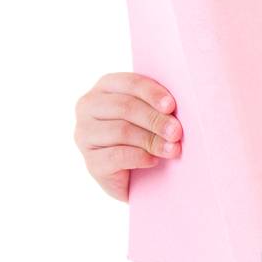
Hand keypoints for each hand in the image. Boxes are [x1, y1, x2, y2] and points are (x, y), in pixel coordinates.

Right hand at [73, 72, 182, 201]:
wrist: (135, 178)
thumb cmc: (146, 136)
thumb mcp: (151, 114)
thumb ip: (158, 105)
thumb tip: (173, 107)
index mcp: (105, 87)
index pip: (129, 83)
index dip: (151, 93)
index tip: (171, 106)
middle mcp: (89, 107)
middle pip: (125, 107)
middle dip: (155, 119)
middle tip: (176, 132)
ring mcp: (85, 135)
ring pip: (121, 131)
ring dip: (152, 140)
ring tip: (172, 149)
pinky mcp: (91, 162)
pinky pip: (117, 156)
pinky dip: (140, 157)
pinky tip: (154, 161)